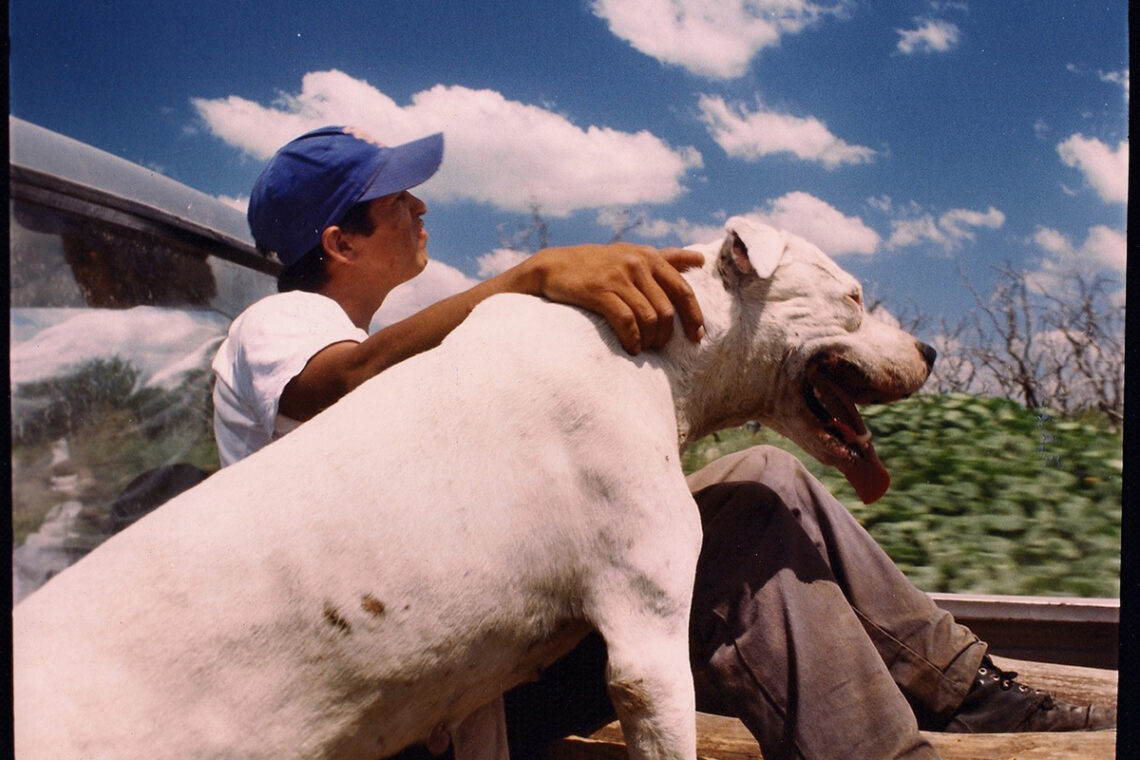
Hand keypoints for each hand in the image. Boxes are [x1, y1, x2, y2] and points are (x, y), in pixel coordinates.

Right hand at [523, 243, 704, 353]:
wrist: (554, 266)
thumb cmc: (597, 263)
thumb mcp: (632, 254)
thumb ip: (667, 257)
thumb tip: (700, 259)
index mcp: (650, 257)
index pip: (683, 290)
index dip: (693, 316)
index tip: (696, 337)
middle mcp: (637, 263)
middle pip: (667, 309)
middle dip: (666, 334)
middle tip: (658, 347)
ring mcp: (618, 276)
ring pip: (648, 317)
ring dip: (648, 339)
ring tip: (643, 348)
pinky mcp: (600, 290)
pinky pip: (626, 321)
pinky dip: (632, 339)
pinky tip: (631, 348)